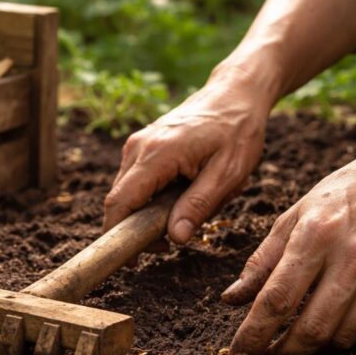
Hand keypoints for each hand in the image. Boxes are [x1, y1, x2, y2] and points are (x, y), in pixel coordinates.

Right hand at [103, 76, 269, 243]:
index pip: (120, 202)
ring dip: (144, 214)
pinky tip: (178, 199)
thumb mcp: (228, 174)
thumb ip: (199, 206)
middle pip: (119, 201)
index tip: (130, 260)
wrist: (236, 93)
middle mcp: (138, 147)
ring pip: (126, 193)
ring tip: (182, 217)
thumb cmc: (237, 131)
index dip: (118, 235)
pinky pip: (135, 182)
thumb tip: (175, 237)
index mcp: (157, 154)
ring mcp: (138, 145)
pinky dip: (149, 199)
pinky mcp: (142, 146)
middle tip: (171, 243)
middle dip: (136, 229)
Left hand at [221, 145, 355, 354]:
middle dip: (284, 352)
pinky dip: (346, 336)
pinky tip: (333, 323)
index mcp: (316, 235)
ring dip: (315, 348)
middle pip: (312, 328)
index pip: (277, 299)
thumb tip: (230, 301)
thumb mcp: (292, 217)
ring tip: (299, 339)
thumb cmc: (340, 199)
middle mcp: (355, 256)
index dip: (253, 335)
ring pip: (342, 337)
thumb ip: (261, 262)